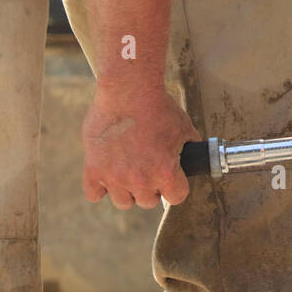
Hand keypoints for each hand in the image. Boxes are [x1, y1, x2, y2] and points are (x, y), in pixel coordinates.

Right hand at [82, 85, 200, 209]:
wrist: (129, 89)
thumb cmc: (158, 106)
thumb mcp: (184, 126)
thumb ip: (189, 147)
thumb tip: (197, 156)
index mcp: (165, 172)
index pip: (176, 197)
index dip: (176, 185)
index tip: (172, 176)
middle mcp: (140, 180)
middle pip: (148, 201)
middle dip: (151, 186)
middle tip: (148, 167)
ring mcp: (115, 177)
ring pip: (123, 202)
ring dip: (127, 189)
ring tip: (128, 169)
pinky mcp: (94, 169)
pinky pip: (94, 194)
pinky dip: (100, 187)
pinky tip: (107, 172)